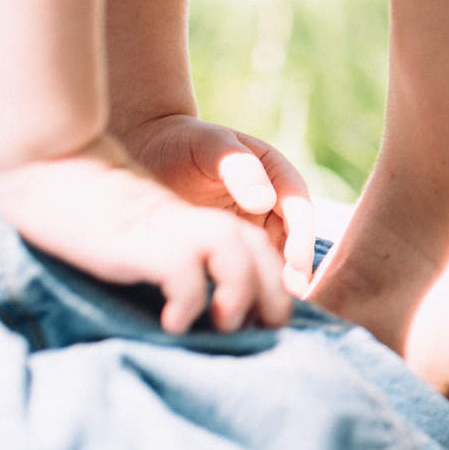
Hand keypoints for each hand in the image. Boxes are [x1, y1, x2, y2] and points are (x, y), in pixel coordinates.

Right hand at [0, 138, 295, 332]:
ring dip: (240, 290)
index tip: (267, 318)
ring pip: (231, 250)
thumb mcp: (141, 232)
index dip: (270, 277)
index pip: (253, 242)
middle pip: (254, 246)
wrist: (49, 167)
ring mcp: (165, 224)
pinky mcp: (138, 237)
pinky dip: (189, 298)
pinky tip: (174, 324)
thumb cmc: (87, 212)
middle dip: (272, 290)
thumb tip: (188, 310)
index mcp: (194, 218)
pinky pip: (182, 268)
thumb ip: (169, 255)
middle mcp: (189, 218)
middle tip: (269, 328)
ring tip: (228, 326)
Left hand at [121, 113, 317, 294]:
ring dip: (275, 280)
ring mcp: (252, 222)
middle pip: (293, 237)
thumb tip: (266, 203)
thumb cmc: (180, 142)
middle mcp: (271, 200)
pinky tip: (243, 303)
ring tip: (269, 306)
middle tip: (289, 296)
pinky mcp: (231, 242)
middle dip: (295, 267)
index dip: (301, 236)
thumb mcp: (211, 146)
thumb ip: (240, 168)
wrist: (147, 150)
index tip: (296, 263)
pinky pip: (248, 265)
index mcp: (275, 172)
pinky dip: (250, 283)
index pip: (299, 206)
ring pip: (274, 255)